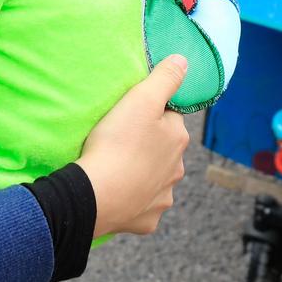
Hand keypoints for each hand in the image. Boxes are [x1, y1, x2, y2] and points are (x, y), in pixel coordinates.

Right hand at [77, 55, 190, 237]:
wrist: (96, 195)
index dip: (149, 114)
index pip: (169, 118)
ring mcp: (162, 198)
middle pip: (163, 151)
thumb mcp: (140, 100)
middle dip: (147, 146)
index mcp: (178, 140)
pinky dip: (132, 201)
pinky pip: (141, 206)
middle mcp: (177, 170)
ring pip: (154, 180)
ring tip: (116, 168)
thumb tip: (184, 61)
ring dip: (141, 175)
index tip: (129, 116)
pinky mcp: (146, 220)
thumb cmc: (117, 143)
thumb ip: (164, 78)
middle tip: (119, 141)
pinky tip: (117, 194)